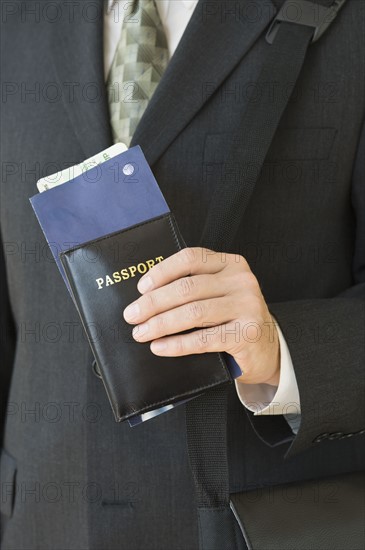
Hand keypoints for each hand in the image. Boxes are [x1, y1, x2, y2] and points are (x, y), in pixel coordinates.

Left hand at [123, 248, 279, 385]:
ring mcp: (247, 306)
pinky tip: (159, 347)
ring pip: (193, 312)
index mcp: (231, 264)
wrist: (267, 348)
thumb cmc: (233, 318)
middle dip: (154, 302)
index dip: (162, 271)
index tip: (141, 288)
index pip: (191, 258)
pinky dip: (177, 344)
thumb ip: (194, 287)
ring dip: (161, 324)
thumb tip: (146, 296)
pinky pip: (204, 339)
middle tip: (132, 315)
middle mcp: (241, 281)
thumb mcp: (219, 293)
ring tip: (141, 333)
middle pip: (188, 287)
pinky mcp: (247, 333)